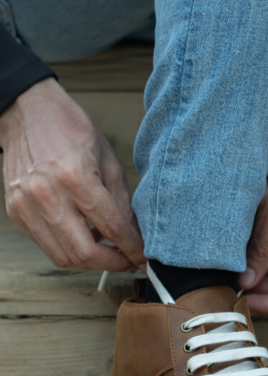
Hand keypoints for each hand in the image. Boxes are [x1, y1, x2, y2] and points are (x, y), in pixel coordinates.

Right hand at [0, 78, 144, 271]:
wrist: (27, 112)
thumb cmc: (71, 131)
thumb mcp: (109, 162)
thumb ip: (122, 203)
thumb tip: (136, 236)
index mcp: (75, 179)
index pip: (112, 228)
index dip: (132, 249)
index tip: (144, 259)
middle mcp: (47, 195)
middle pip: (84, 253)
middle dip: (112, 264)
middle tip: (128, 261)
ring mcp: (26, 205)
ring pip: (62, 256)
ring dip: (90, 262)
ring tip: (108, 252)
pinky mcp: (15, 211)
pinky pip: (46, 244)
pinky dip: (69, 248)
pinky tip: (84, 238)